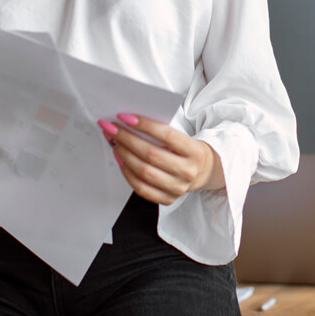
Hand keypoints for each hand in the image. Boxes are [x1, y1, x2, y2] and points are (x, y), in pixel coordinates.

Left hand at [98, 113, 224, 204]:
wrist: (203, 170)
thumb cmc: (187, 149)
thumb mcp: (183, 136)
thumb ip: (161, 130)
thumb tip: (129, 121)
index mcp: (194, 151)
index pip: (166, 135)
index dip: (144, 124)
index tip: (124, 116)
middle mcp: (187, 171)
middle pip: (150, 154)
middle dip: (126, 138)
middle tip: (111, 128)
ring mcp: (177, 188)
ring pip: (143, 171)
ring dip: (123, 154)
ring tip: (113, 142)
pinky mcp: (167, 199)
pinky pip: (141, 188)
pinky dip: (127, 173)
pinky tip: (120, 159)